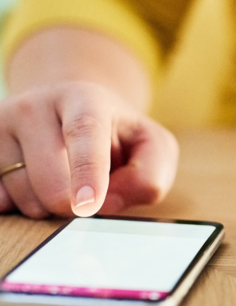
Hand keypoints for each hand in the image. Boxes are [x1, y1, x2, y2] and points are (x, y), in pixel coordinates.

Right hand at [0, 81, 177, 217]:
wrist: (67, 110)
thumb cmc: (116, 135)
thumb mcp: (151, 146)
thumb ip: (149, 174)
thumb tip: (107, 204)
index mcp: (84, 98)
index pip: (84, 133)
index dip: (86, 171)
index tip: (86, 205)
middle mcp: (35, 106)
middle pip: (51, 180)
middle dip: (73, 205)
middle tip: (88, 195)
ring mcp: (1, 125)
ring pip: (22, 195)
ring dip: (47, 207)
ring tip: (61, 181)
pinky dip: (17, 205)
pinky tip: (32, 185)